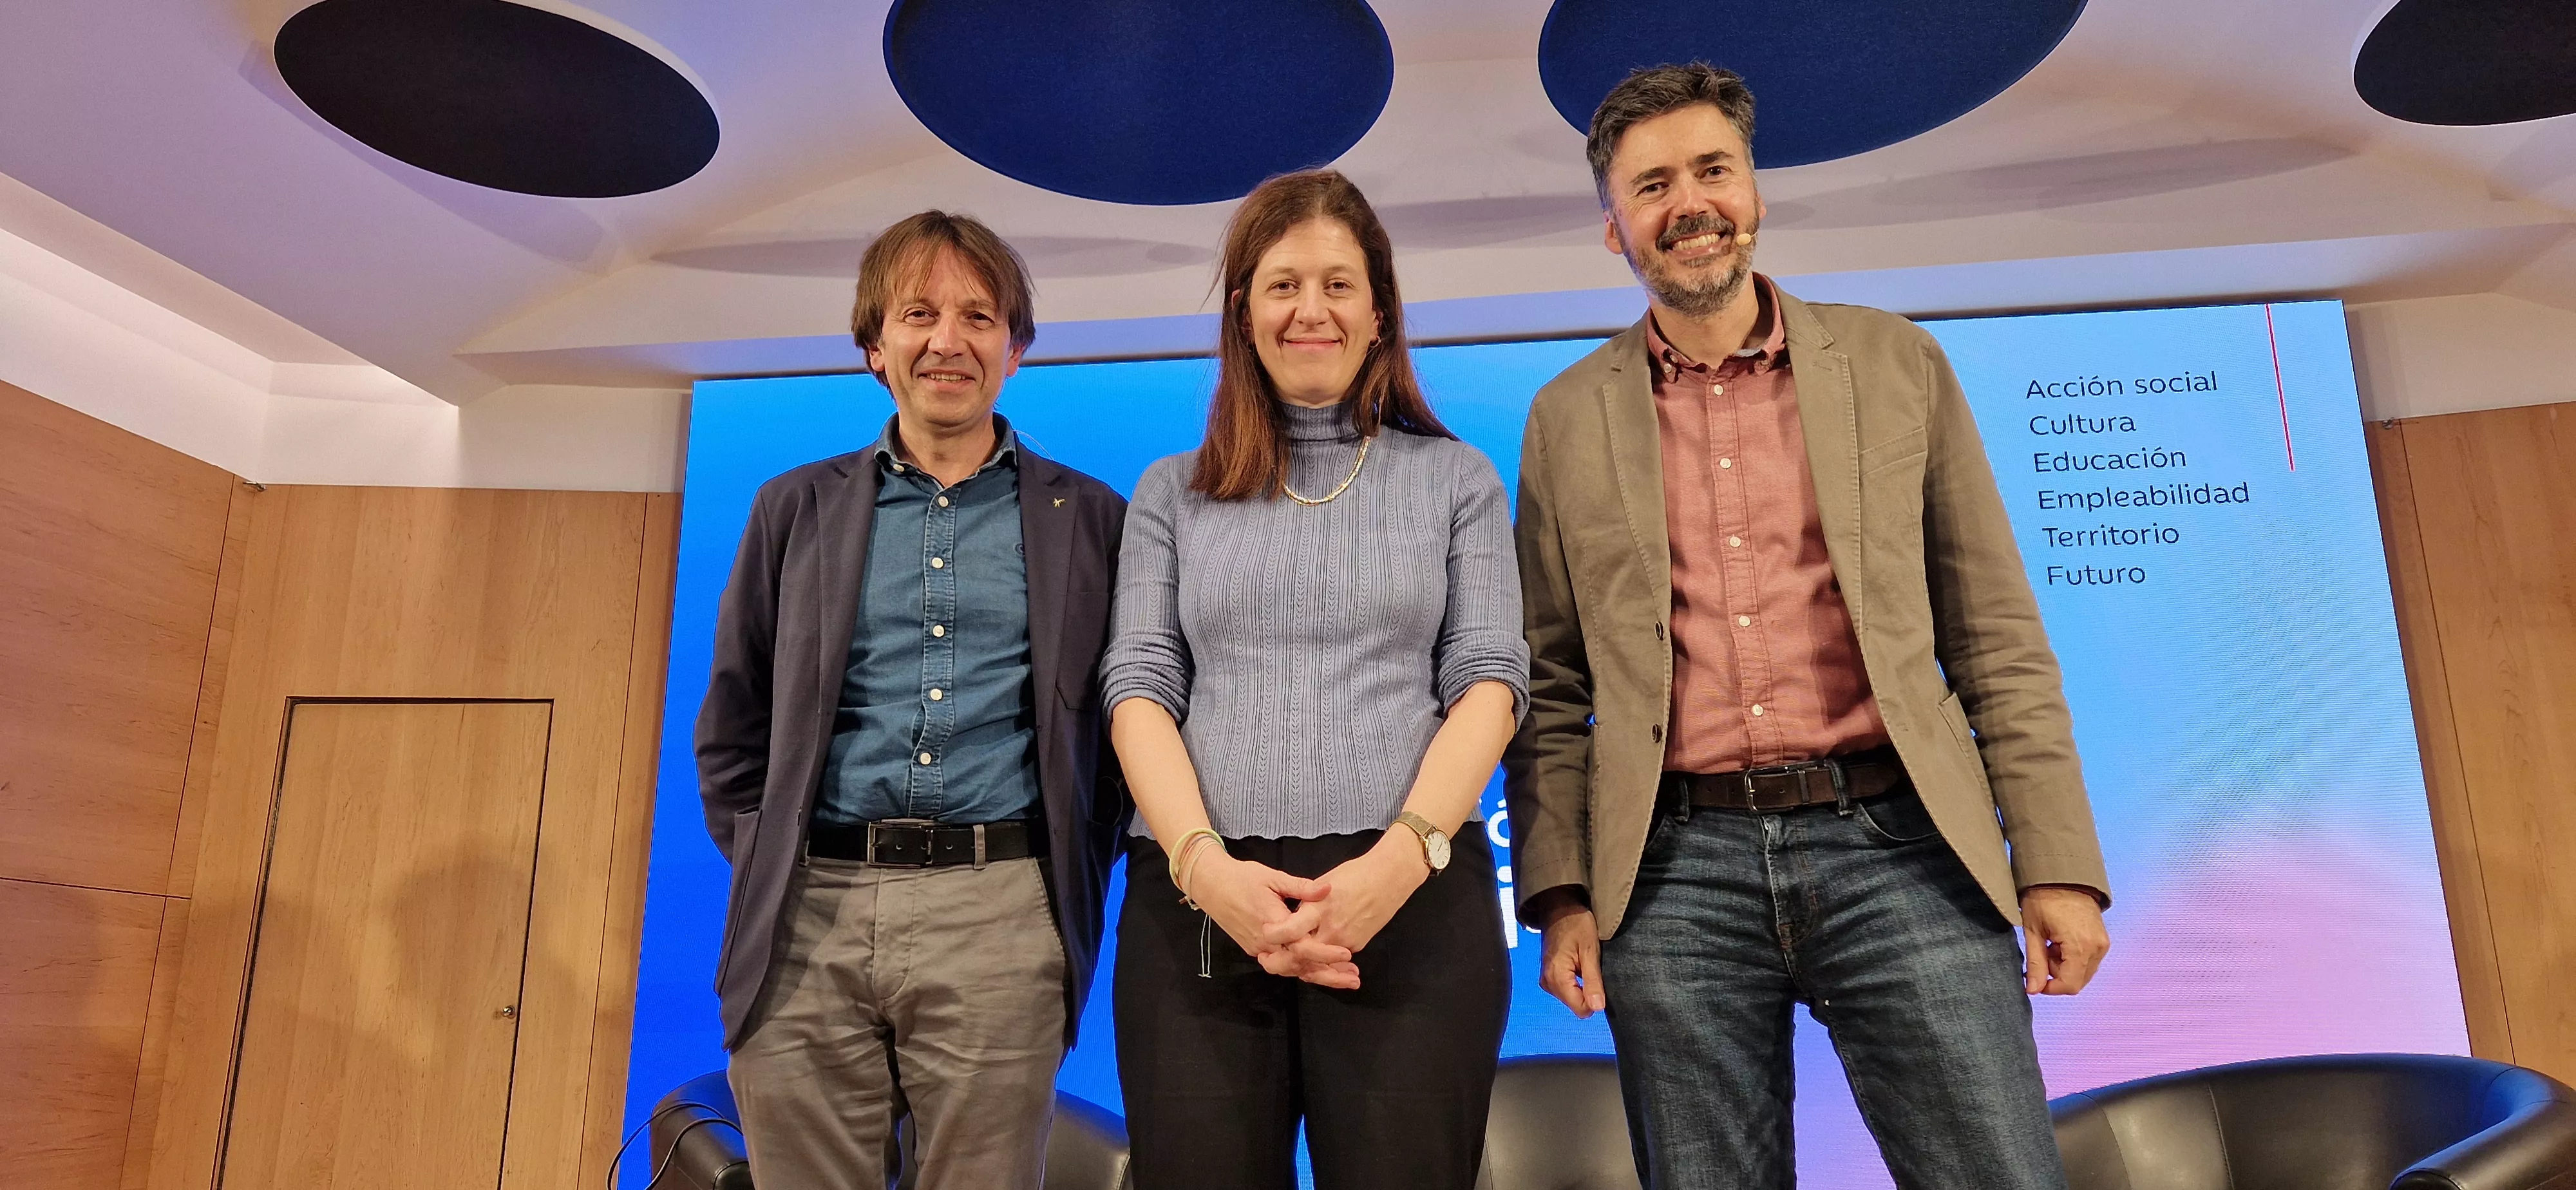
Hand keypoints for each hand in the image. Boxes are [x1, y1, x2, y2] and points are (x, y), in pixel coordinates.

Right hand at [1188, 853, 1356, 986]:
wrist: (1210, 884)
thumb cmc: (1242, 877)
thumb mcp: (1273, 877)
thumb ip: (1301, 887)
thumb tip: (1327, 889)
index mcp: (1272, 923)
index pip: (1303, 947)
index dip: (1326, 953)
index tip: (1347, 954)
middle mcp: (1265, 942)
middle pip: (1300, 966)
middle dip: (1328, 975)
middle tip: (1353, 979)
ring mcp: (1258, 948)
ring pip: (1290, 969)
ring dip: (1316, 975)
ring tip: (1342, 978)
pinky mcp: (1254, 949)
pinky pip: (1280, 965)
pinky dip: (1300, 969)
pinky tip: (1318, 970)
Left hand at [1278, 831, 1427, 969]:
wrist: (1390, 878)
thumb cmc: (1357, 873)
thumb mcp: (1326, 881)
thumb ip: (1307, 900)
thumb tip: (1292, 914)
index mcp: (1319, 908)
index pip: (1290, 930)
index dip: (1274, 935)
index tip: (1265, 934)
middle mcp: (1331, 928)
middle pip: (1301, 953)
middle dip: (1282, 960)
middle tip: (1268, 960)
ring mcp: (1345, 940)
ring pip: (1318, 961)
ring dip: (1301, 964)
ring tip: (1285, 963)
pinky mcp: (1356, 945)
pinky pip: (1334, 958)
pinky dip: (1322, 961)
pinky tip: (1312, 960)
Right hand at [1533, 891, 1605, 1017]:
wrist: (1559, 909)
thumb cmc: (1576, 925)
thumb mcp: (1590, 952)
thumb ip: (1593, 982)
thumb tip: (1598, 1008)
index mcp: (1557, 977)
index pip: (1580, 1009)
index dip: (1595, 999)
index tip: (1599, 979)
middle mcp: (1547, 983)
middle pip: (1575, 1005)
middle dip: (1588, 992)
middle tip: (1591, 967)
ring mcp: (1546, 980)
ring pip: (1571, 999)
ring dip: (1582, 986)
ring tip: (1583, 964)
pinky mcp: (1548, 977)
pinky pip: (1566, 991)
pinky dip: (1575, 982)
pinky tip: (1578, 965)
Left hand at [2020, 885, 2109, 994]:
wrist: (2063, 875)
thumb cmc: (2043, 899)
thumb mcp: (2033, 931)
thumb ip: (2035, 963)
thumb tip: (2033, 990)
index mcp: (2081, 947)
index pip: (2070, 985)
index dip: (2051, 988)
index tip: (2035, 979)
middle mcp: (2098, 948)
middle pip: (2078, 980)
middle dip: (2057, 975)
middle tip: (2042, 955)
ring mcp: (2103, 943)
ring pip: (2083, 972)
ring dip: (2064, 967)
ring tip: (2050, 945)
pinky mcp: (2103, 939)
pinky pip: (2089, 960)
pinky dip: (2073, 958)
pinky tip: (2060, 942)